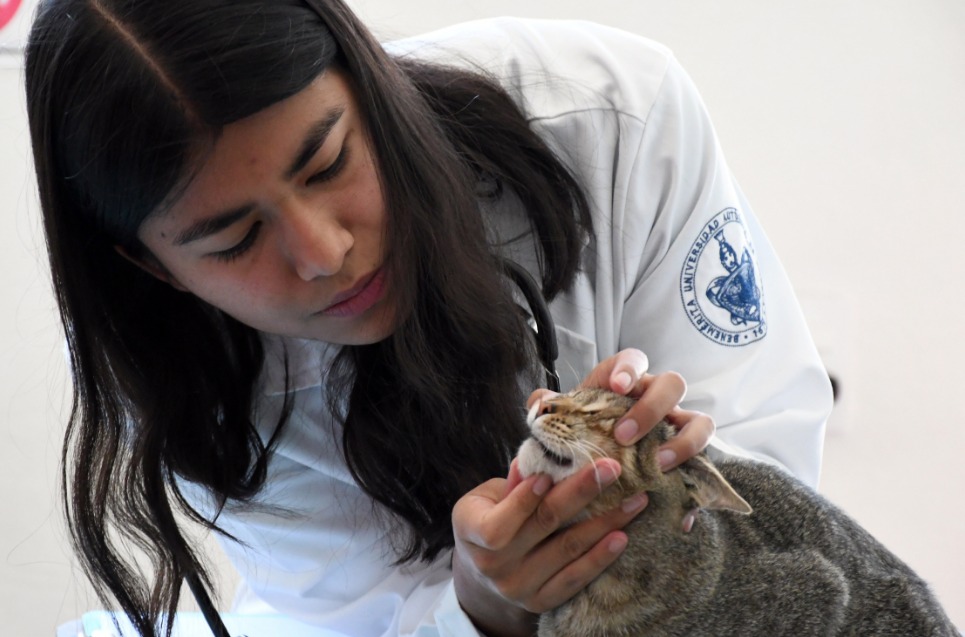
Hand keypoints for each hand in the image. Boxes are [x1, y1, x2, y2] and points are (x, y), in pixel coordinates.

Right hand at [451, 458, 648, 636]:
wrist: (483, 569)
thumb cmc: (490, 516)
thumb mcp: (488, 495)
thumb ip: (514, 482)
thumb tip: (541, 457)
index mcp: (470, 531)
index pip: (498, 523)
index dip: (524, 500)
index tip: (551, 476)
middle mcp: (492, 565)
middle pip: (543, 526)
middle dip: (581, 493)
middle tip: (612, 469)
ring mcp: (517, 588)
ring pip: (567, 550)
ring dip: (604, 523)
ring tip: (633, 501)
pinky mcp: (540, 602)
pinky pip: (575, 579)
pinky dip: (600, 557)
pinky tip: (621, 537)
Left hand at [529, 348, 714, 470]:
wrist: (595, 471)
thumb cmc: (582, 436)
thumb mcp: (564, 423)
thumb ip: (551, 410)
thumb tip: (540, 402)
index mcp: (626, 384)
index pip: (634, 360)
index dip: (630, 368)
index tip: (617, 385)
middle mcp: (656, 400)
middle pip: (672, 384)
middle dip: (651, 408)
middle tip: (624, 436)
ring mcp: (677, 428)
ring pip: (700, 422)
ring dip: (683, 441)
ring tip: (659, 463)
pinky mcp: (689, 458)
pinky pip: (704, 465)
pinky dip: (694, 481)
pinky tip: (677, 501)